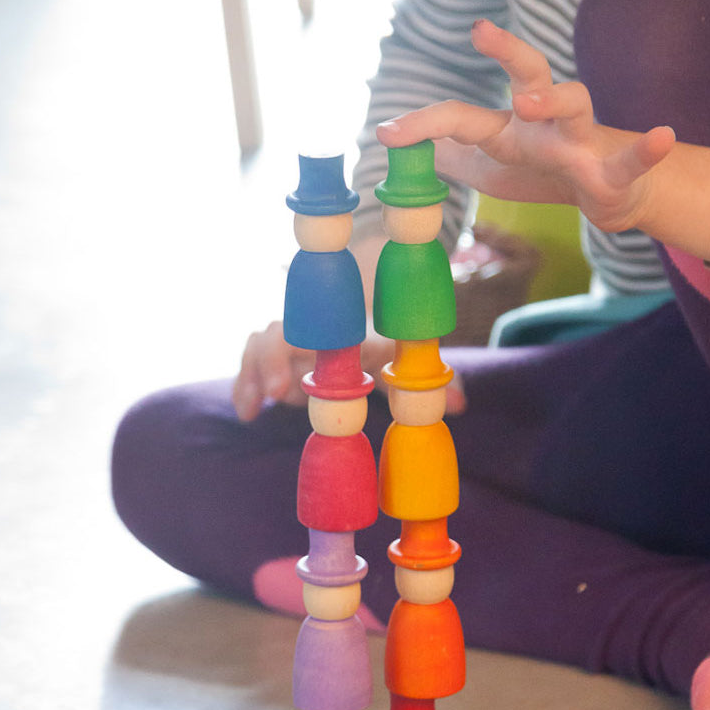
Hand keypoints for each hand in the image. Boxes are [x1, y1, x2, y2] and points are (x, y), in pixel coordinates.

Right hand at [232, 325, 464, 421]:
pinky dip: (246, 383)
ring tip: (255, 407)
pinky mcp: (274, 351)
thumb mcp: (408, 356)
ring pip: (261, 341)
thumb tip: (463, 405)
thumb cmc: (387, 335)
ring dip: (254, 373)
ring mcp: (290, 337)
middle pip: (282, 332)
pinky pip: (251, 357)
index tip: (302, 385)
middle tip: (278, 394)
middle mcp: (314, 330)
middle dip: (274, 362)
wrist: (360, 296)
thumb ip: (432, 381)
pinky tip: (247, 412)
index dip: (317, 353)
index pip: (329, 334)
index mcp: (347, 329)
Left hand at [377, 19, 675, 235]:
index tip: (386, 133)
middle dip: (508, 49)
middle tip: (481, 30)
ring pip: (575, 103)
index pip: (463, 115)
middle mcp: (546, 122)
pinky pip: (633, 158)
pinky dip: (648, 148)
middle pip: (530, 72)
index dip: (425, 122)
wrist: (610, 196)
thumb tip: (412, 148)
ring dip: (554, 99)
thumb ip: (454, 157)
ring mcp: (583, 141)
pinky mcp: (616, 172)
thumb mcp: (491, 168)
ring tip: (528, 100)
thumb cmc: (547, 172)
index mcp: (510, 127)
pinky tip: (662, 136)